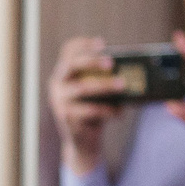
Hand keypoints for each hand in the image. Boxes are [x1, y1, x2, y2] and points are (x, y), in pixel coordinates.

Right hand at [50, 37, 124, 175]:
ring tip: (123, 85)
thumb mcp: (96, 93)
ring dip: (105, 86)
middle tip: (112, 62)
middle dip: (92, 61)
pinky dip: (107, 110)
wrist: (82, 141)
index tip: (102, 43)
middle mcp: (57, 84)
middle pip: (72, 65)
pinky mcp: (66, 117)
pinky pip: (89, 110)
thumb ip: (102, 80)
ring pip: (83, 88)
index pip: (68, 51)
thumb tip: (127, 70)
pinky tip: (120, 112)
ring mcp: (59, 100)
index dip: (83, 44)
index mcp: (64, 73)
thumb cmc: (93, 111)